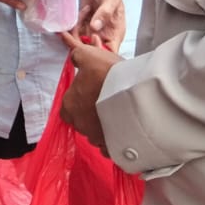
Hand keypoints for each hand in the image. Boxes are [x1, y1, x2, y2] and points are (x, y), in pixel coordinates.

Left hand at [58, 31, 123, 153]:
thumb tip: (74, 57)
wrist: (137, 94)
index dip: (78, 100)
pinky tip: (125, 128)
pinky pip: (112, 146)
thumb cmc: (109, 75)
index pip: (67, 107)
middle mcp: (80, 125)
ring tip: (119, 112)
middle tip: (107, 100)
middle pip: (82, 121)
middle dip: (91, 113)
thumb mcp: (88, 55)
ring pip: (97, 134)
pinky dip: (116, 140)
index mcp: (70, 106)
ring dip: (104, 125)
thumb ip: (76, 56)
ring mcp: (98, 139)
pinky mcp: (114, 148)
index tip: (90, 93)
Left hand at [77, 0, 127, 50]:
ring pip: (81, 42)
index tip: (92, 42)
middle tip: (78, 30)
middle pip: (93, 50)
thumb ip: (104, 13)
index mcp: (115, 33)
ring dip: (75, 34)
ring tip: (80, 16)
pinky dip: (72, 27)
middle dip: (83, 44)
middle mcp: (103, 34)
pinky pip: (74, 32)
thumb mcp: (110, 1)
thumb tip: (95, 27)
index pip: (110, 52)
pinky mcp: (82, 24)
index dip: (100, 52)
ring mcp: (91, 30)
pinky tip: (77, 14)